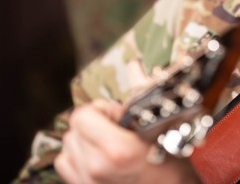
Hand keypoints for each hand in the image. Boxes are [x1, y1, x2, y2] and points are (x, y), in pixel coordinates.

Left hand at [55, 100, 199, 183]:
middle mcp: (96, 168)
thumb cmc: (174, 167)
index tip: (120, 117)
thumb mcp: (165, 129)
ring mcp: (87, 182)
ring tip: (110, 145)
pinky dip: (78, 157)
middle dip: (94, 123)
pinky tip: (99, 158)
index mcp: (116, 150)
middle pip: (73, 129)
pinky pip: (66, 165)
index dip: (102, 110)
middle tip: (118, 130)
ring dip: (85, 140)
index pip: (82, 115)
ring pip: (67, 146)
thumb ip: (142, 100)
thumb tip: (134, 67)